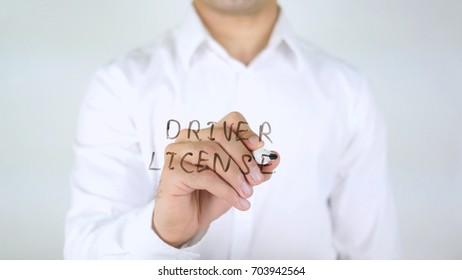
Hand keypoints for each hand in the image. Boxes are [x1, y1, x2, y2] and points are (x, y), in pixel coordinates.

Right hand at [152, 112, 279, 247]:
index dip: (246, 131)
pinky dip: (226, 190)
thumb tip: (275, 158)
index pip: (230, 121)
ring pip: (212, 153)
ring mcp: (177, 152)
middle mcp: (188, 138)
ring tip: (247, 194)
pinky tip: (238, 202)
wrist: (186, 223)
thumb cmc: (209, 197)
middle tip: (257, 179)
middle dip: (244, 158)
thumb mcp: (238, 182)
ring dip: (236, 175)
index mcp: (205, 134)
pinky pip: (205, 176)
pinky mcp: (172, 171)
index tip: (260, 148)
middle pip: (221, 134)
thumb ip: (255, 169)